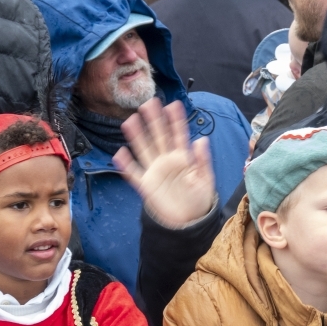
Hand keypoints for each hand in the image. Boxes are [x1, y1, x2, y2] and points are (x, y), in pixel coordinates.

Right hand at [113, 98, 216, 228]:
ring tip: (131, 120)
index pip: (179, 135)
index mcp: (183, 158)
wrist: (187, 222)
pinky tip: (120, 153)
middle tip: (149, 103)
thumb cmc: (199, 199)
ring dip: (138, 136)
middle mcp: (167, 161)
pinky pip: (134, 174)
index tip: (173, 105)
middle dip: (154, 120)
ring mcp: (155, 172)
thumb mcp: (206, 181)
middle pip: (159, 137)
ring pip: (144, 150)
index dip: (176, 120)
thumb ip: (203, 161)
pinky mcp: (146, 185)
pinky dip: (126, 165)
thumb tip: (201, 140)